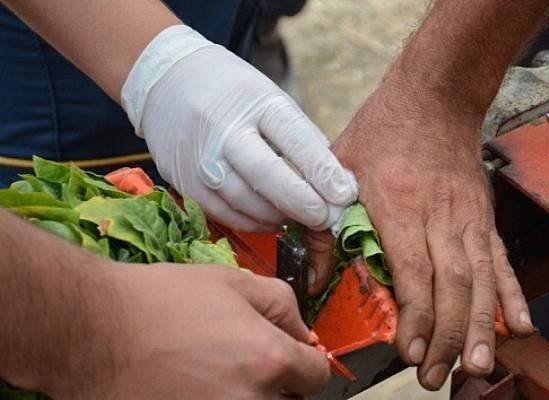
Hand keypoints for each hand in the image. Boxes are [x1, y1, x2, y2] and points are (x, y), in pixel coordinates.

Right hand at [52, 263, 329, 399]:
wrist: (95, 330)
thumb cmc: (160, 301)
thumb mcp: (233, 282)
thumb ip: (282, 304)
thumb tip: (303, 332)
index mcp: (269, 359)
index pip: (316, 376)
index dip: (306, 361)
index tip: (293, 356)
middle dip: (279, 382)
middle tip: (248, 361)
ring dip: (249, 394)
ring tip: (217, 375)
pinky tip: (197, 387)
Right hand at [121, 25, 356, 231]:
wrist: (168, 81)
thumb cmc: (234, 93)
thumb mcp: (271, 98)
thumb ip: (302, 139)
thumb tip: (335, 182)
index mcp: (256, 102)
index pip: (296, 140)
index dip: (323, 172)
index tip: (345, 195)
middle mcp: (225, 131)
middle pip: (268, 176)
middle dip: (304, 203)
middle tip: (327, 219)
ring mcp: (201, 158)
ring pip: (246, 202)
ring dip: (281, 216)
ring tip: (302, 219)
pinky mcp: (185, 181)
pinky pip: (225, 213)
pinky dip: (254, 222)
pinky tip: (273, 220)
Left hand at [326, 82, 533, 389]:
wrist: (435, 96)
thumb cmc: (384, 131)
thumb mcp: (339, 169)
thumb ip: (324, 226)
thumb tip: (315, 281)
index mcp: (401, 208)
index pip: (414, 273)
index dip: (418, 317)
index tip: (412, 351)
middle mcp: (442, 218)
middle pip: (454, 286)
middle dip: (450, 337)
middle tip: (439, 377)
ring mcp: (470, 219)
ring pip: (482, 281)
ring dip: (483, 327)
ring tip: (480, 367)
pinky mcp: (485, 218)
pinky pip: (502, 262)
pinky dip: (511, 295)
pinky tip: (519, 324)